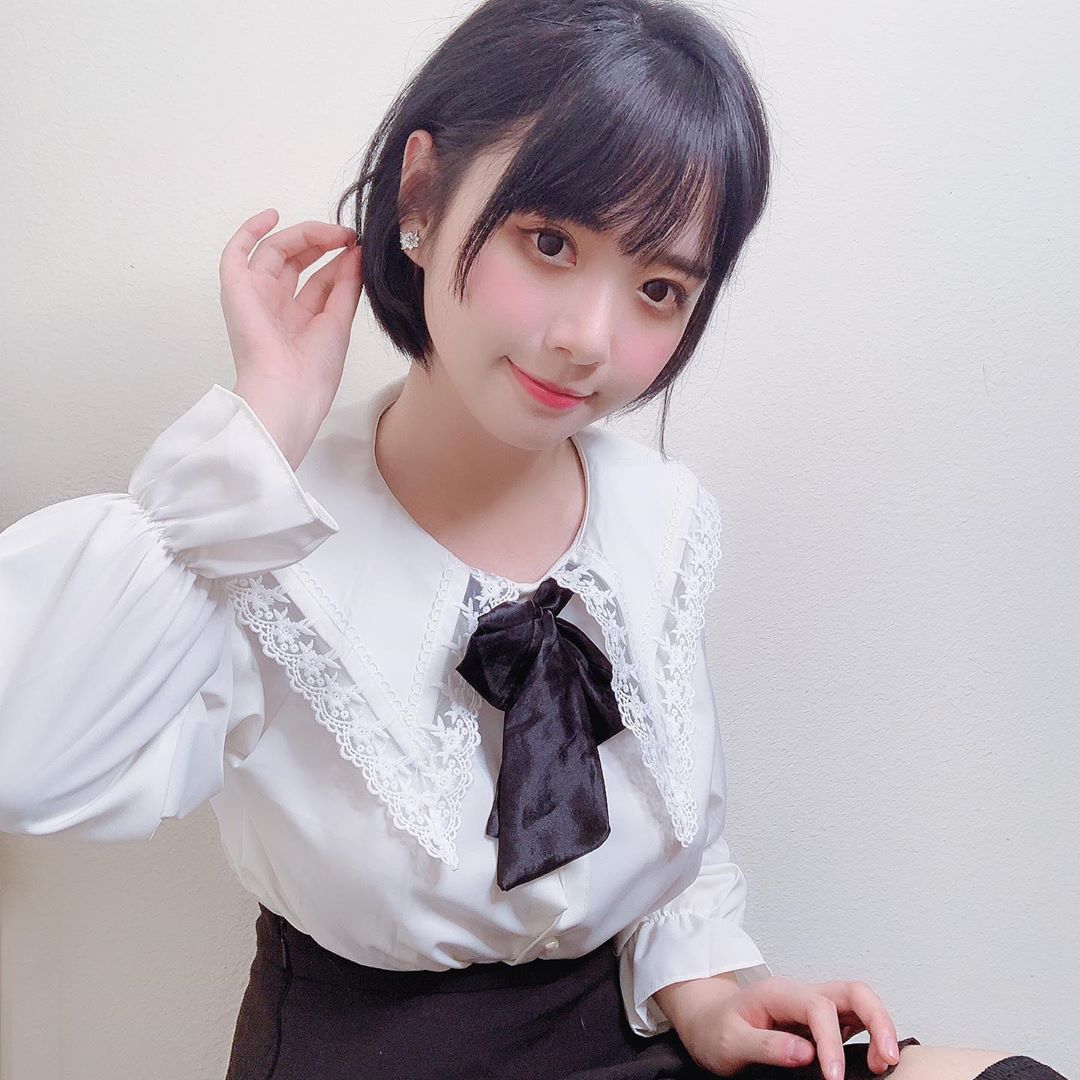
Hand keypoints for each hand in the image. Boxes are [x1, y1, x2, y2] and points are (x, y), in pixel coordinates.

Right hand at [219, 209, 361, 414]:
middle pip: (296, 262)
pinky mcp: (235, 290)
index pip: (321, 281)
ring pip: (274, 252)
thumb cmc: (313, 371)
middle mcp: (276, 308)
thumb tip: (356, 253)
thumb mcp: (338, 322)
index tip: (359, 248)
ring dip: (303, 236)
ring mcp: (255, 297)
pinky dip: (250, 231)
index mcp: (300, 323)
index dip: (340, 262)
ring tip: (332, 232)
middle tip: (347, 236)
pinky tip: (273, 216)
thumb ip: (345, 286)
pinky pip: (235, 253)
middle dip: (322, 244)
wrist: (288, 390)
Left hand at [673, 975, 900, 1078]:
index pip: (818, 1008)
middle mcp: (801, 995)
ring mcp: (813, 1008)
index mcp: (779, 993)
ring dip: (880, 1028)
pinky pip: (853, 1022)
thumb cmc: (716, 1030)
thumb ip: (766, 1045)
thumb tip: (806, 1054)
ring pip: (859, 1003)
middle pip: (852, 991)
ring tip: (884, 1064)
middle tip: (888, 1059)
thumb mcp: (730, 1041)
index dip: (832, 1042)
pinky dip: (871, 1037)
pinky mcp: (819, 1025)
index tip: (834, 1077)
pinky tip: (875, 1060)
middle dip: (878, 1019)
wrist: (706, 1022)